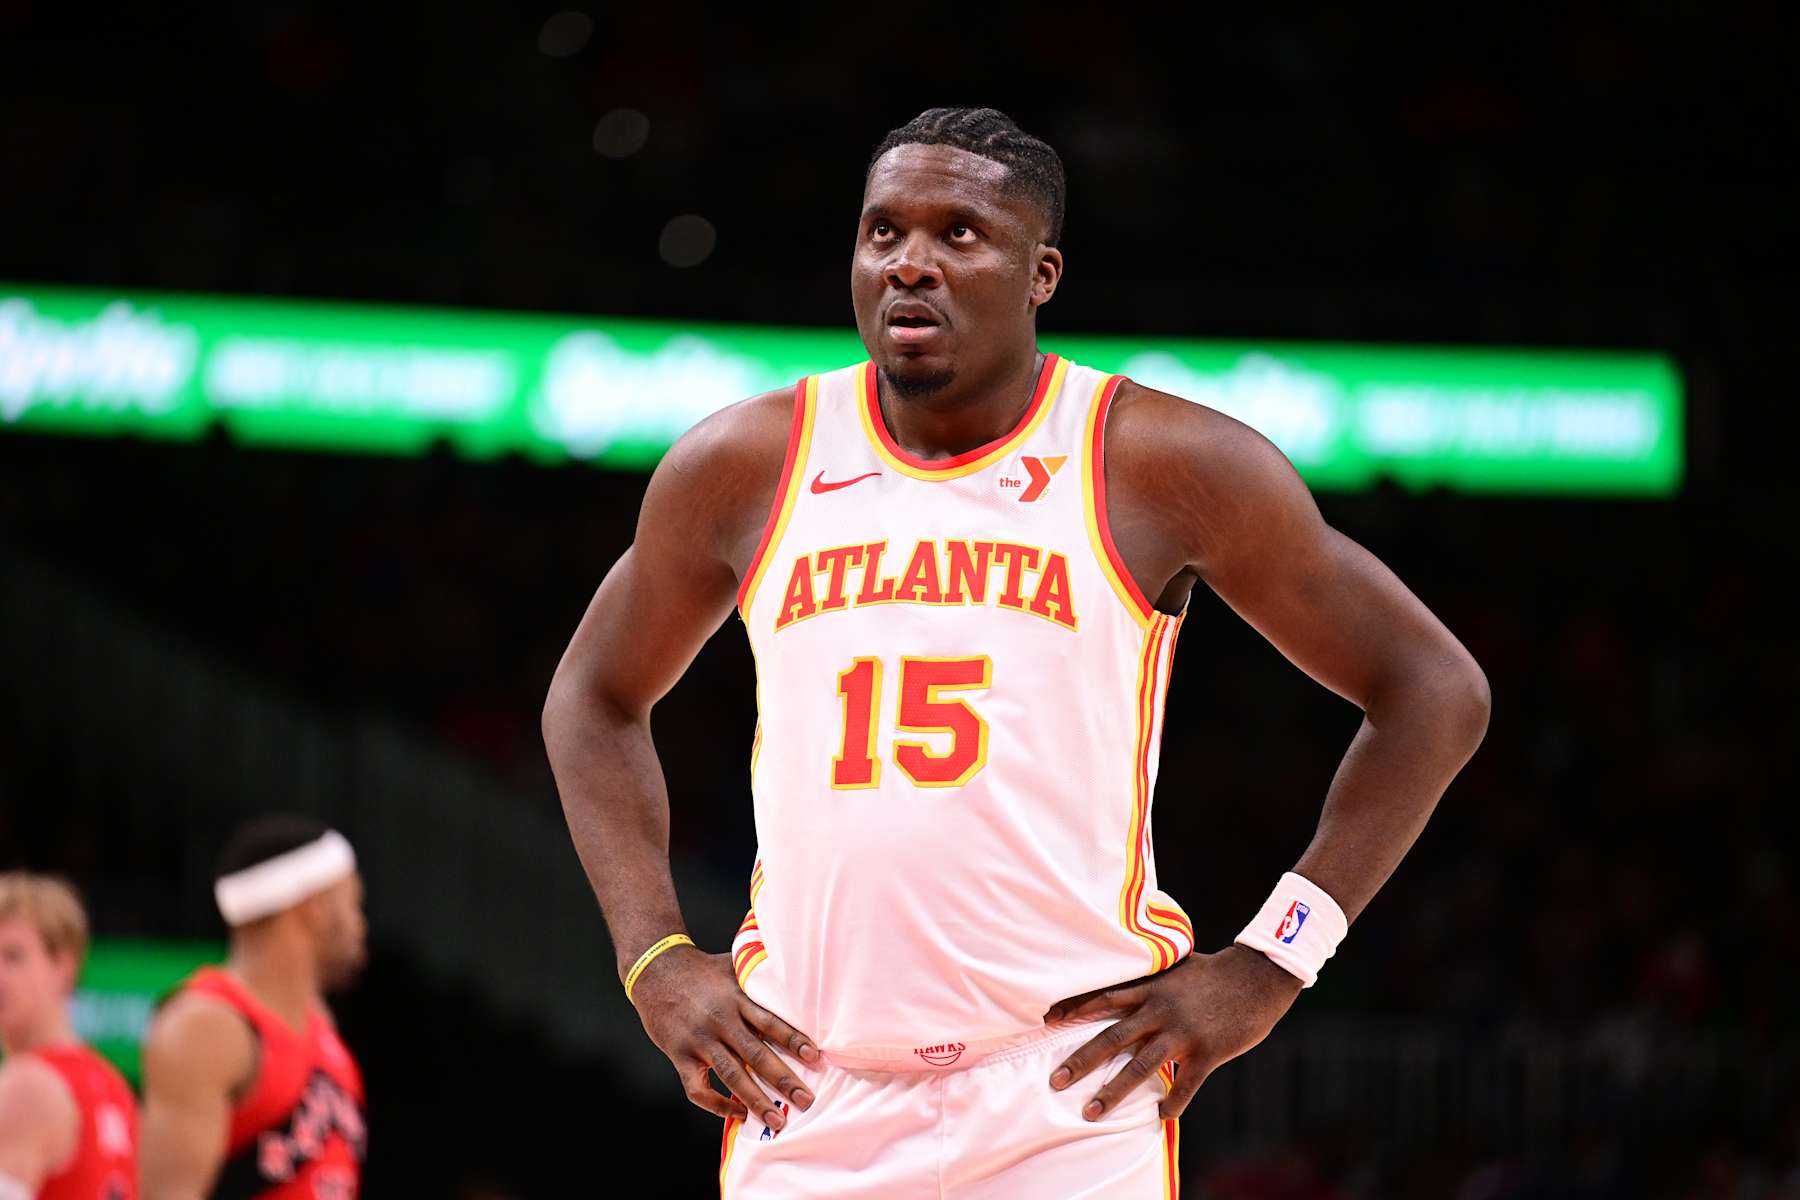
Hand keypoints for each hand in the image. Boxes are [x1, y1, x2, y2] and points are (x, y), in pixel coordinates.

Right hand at [629, 944, 819, 1129]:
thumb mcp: (732, 964)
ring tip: (777, 1120)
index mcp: (736, 999)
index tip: (815, 1057)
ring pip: (732, 1076)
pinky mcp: (680, 1056)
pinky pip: (698, 1088)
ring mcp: (699, 1040)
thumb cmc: (700, 968)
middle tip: (807, 1100)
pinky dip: (717, 1104)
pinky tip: (737, 1114)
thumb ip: (759, 975)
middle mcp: (720, 1021)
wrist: (653, 969)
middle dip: (784, 1080)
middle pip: (757, 1055)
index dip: (794, 1040)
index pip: (771, 1023)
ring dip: (756, 1100)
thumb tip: (795, 970)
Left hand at [1044, 945, 1302, 1119]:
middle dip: (1082, 1061)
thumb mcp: (1178, 965)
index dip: (1074, 1010)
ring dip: (1114, 1091)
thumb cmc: (1216, 970)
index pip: (1104, 999)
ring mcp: (1183, 1033)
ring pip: (1140, 1066)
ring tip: (1091, 1112)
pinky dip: (1172, 1102)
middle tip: (1056, 1080)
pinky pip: (1186, 1084)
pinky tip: (1159, 1116)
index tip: (1047, 1020)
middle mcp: (1161, 1011)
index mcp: (1152, 988)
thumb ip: (1152, 973)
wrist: (1259, 976)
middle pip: (1113, 1038)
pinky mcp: (1208, 1052)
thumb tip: (1130, 967)